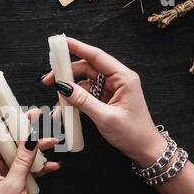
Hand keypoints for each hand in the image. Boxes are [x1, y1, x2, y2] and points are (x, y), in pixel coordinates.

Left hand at [0, 111, 59, 193]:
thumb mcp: (14, 184)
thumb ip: (23, 159)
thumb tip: (31, 137)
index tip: (0, 107)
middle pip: (4, 142)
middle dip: (20, 131)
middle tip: (33, 117)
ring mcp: (5, 175)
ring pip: (20, 154)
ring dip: (35, 149)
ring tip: (51, 140)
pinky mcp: (18, 183)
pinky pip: (29, 168)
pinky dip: (40, 166)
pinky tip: (53, 165)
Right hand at [43, 37, 165, 166]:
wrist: (144, 150)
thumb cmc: (133, 133)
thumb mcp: (105, 117)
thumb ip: (83, 100)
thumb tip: (63, 86)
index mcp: (123, 78)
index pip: (97, 56)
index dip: (78, 48)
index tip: (61, 42)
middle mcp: (117, 81)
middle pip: (87, 69)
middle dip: (66, 74)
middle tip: (48, 81)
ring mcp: (111, 91)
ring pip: (84, 83)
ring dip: (69, 92)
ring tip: (56, 104)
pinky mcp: (106, 101)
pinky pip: (86, 96)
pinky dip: (75, 101)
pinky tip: (65, 110)